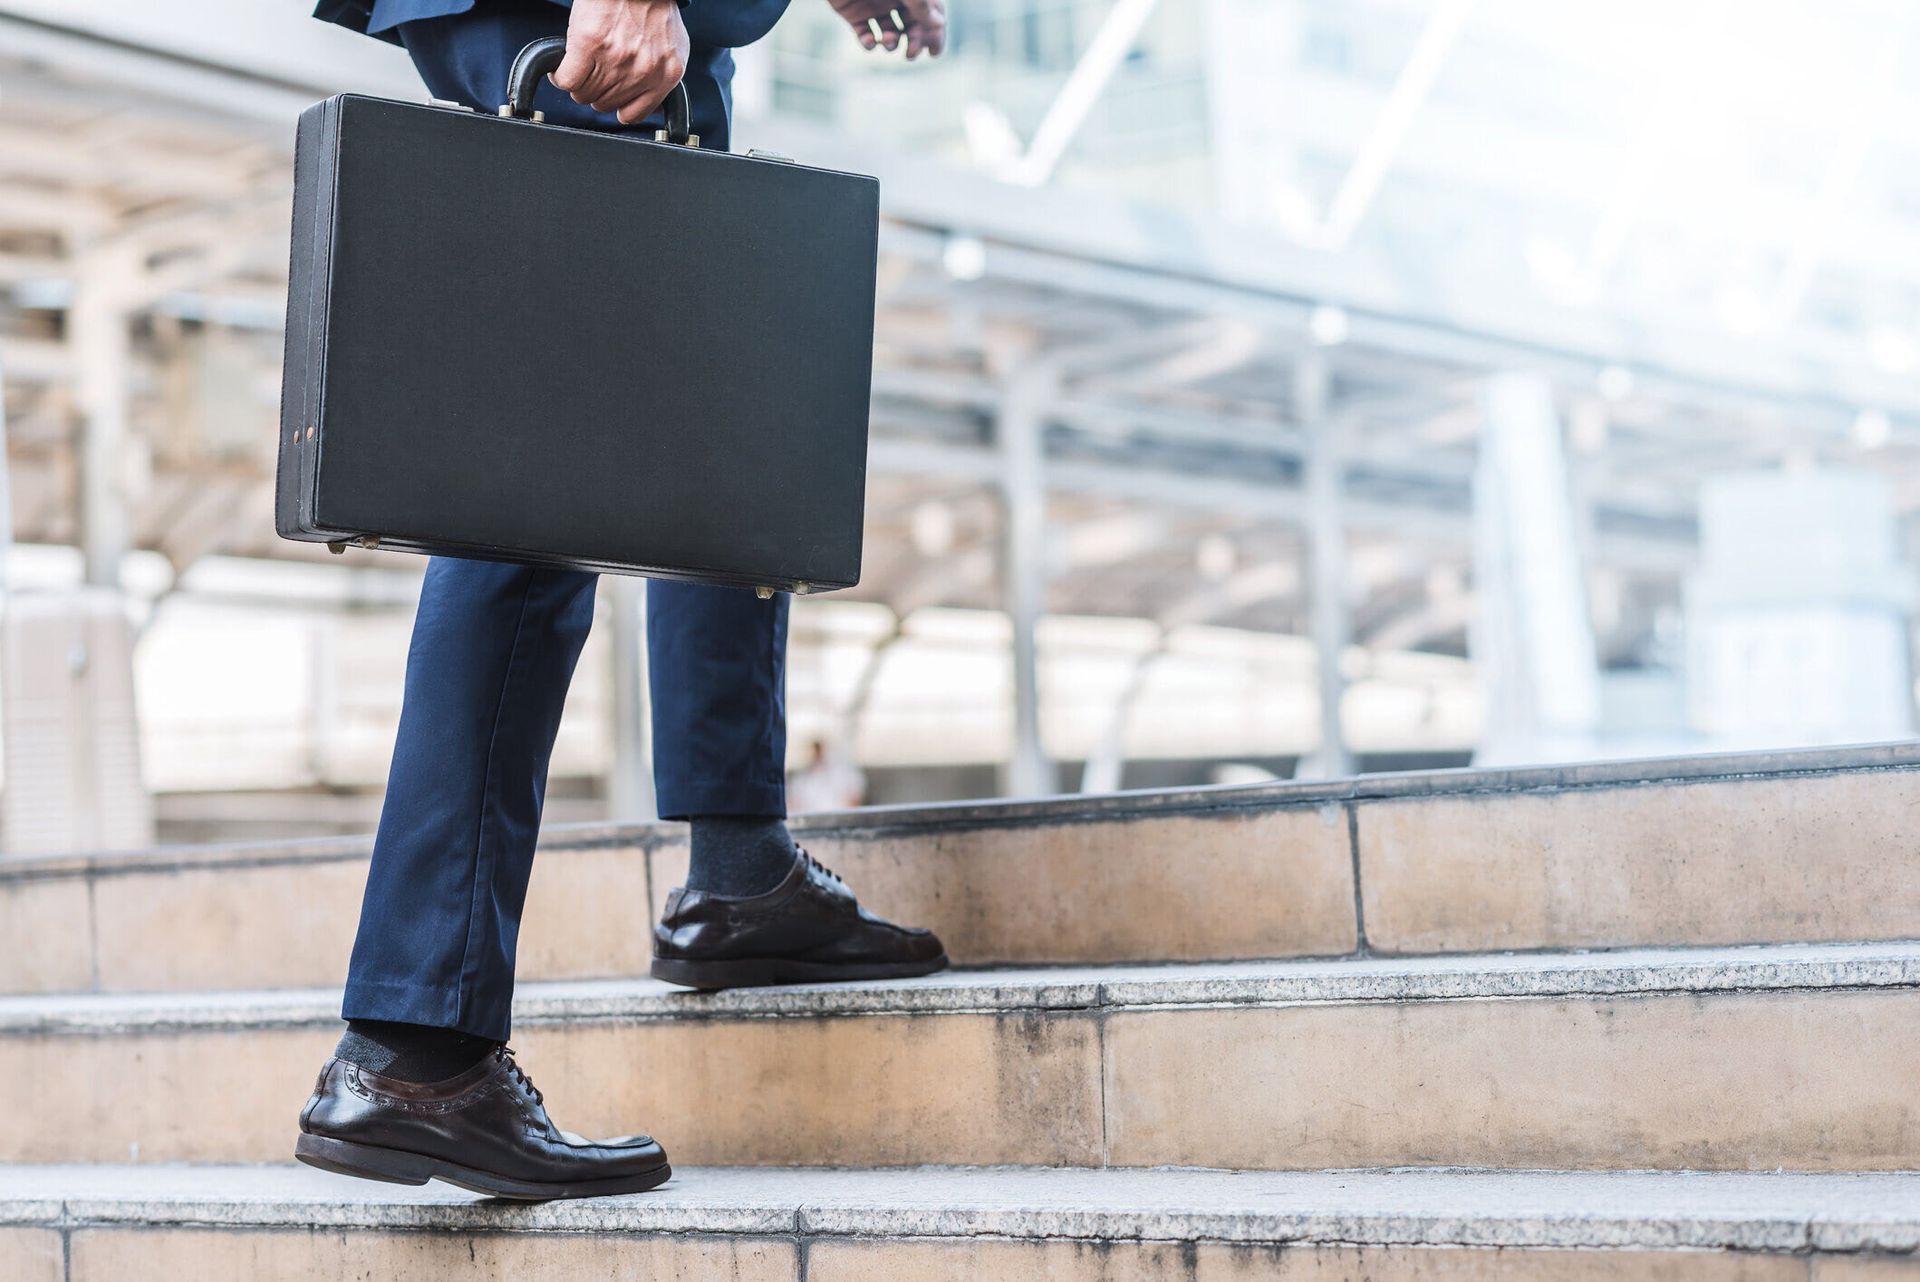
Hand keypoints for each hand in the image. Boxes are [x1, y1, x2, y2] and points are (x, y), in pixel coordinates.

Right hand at [551, 0, 690, 125]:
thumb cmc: (651, 6)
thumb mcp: (671, 47)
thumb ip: (662, 74)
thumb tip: (651, 101)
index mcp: (666, 73)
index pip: (633, 114)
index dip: (616, 108)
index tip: (610, 99)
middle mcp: (642, 70)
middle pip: (604, 104)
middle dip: (594, 93)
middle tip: (592, 76)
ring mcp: (615, 59)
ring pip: (584, 94)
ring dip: (576, 85)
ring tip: (578, 69)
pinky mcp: (589, 45)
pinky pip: (568, 80)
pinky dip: (560, 77)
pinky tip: (561, 69)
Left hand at [826, 0, 946, 58]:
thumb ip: (922, 5)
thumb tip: (938, 24)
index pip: (929, 14)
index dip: (934, 34)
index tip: (934, 53)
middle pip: (911, 27)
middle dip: (913, 42)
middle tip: (910, 54)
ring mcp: (874, 8)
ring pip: (889, 34)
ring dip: (891, 43)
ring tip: (886, 40)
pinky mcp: (854, 15)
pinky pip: (865, 36)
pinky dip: (868, 44)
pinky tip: (870, 41)